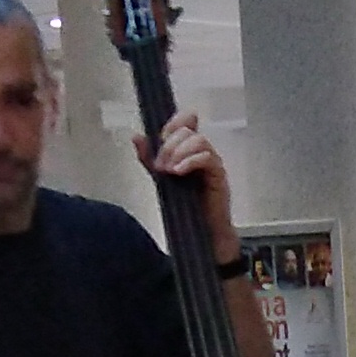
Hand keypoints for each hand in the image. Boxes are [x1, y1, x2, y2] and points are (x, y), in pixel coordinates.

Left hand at [138, 109, 235, 259]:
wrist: (202, 233)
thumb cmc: (186, 207)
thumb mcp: (161, 178)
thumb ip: (149, 158)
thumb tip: (137, 137)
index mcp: (188, 149)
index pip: (184, 123)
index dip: (172, 123)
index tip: (161, 137)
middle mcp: (201, 152)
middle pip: (188, 132)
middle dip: (169, 146)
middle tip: (160, 165)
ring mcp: (212, 162)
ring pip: (198, 141)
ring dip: (179, 152)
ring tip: (169, 171)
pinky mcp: (219, 174)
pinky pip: (207, 158)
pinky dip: (191, 161)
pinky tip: (178, 172)